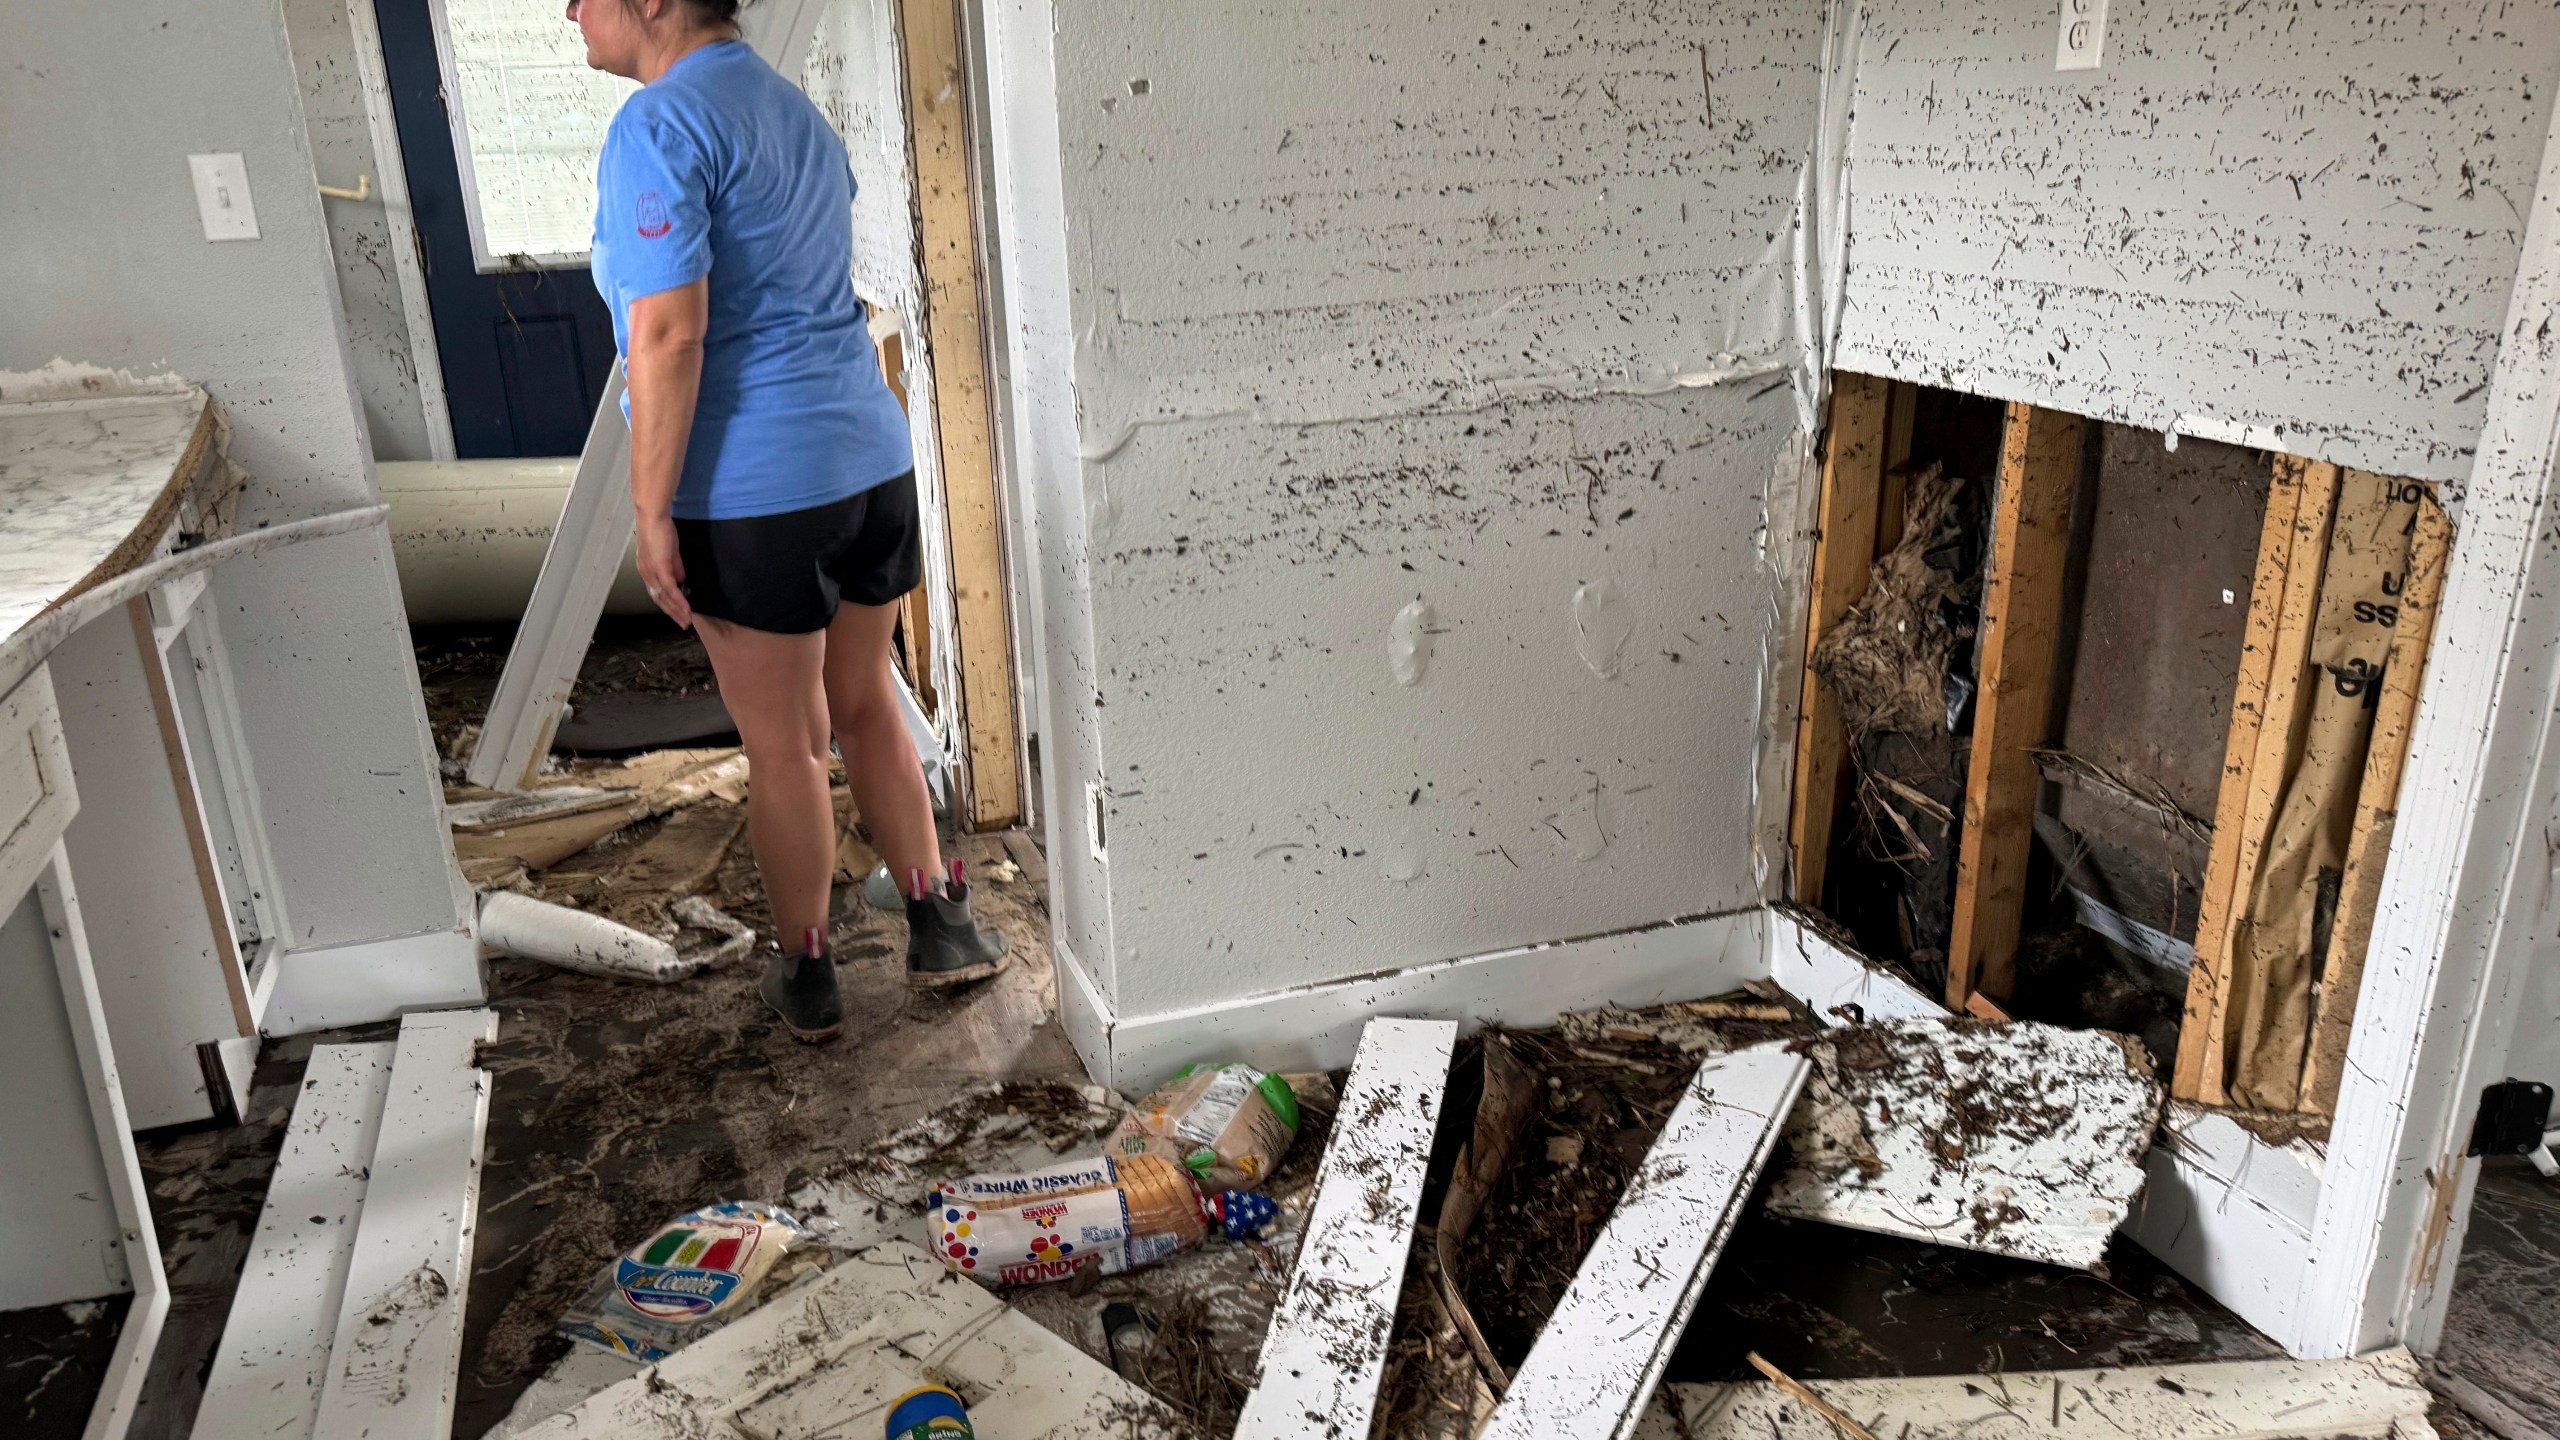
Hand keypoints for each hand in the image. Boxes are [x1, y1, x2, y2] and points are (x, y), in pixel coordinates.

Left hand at [635, 511, 692, 628]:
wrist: (653, 517)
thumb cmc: (660, 529)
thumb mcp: (670, 552)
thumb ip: (675, 567)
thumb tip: (681, 580)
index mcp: (647, 570)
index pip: (658, 593)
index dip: (668, 605)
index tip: (679, 614)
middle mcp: (647, 574)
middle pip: (659, 599)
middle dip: (672, 613)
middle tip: (684, 624)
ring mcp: (652, 572)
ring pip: (664, 597)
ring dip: (676, 611)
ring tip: (687, 620)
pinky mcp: (659, 568)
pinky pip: (670, 589)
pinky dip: (679, 600)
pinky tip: (687, 608)